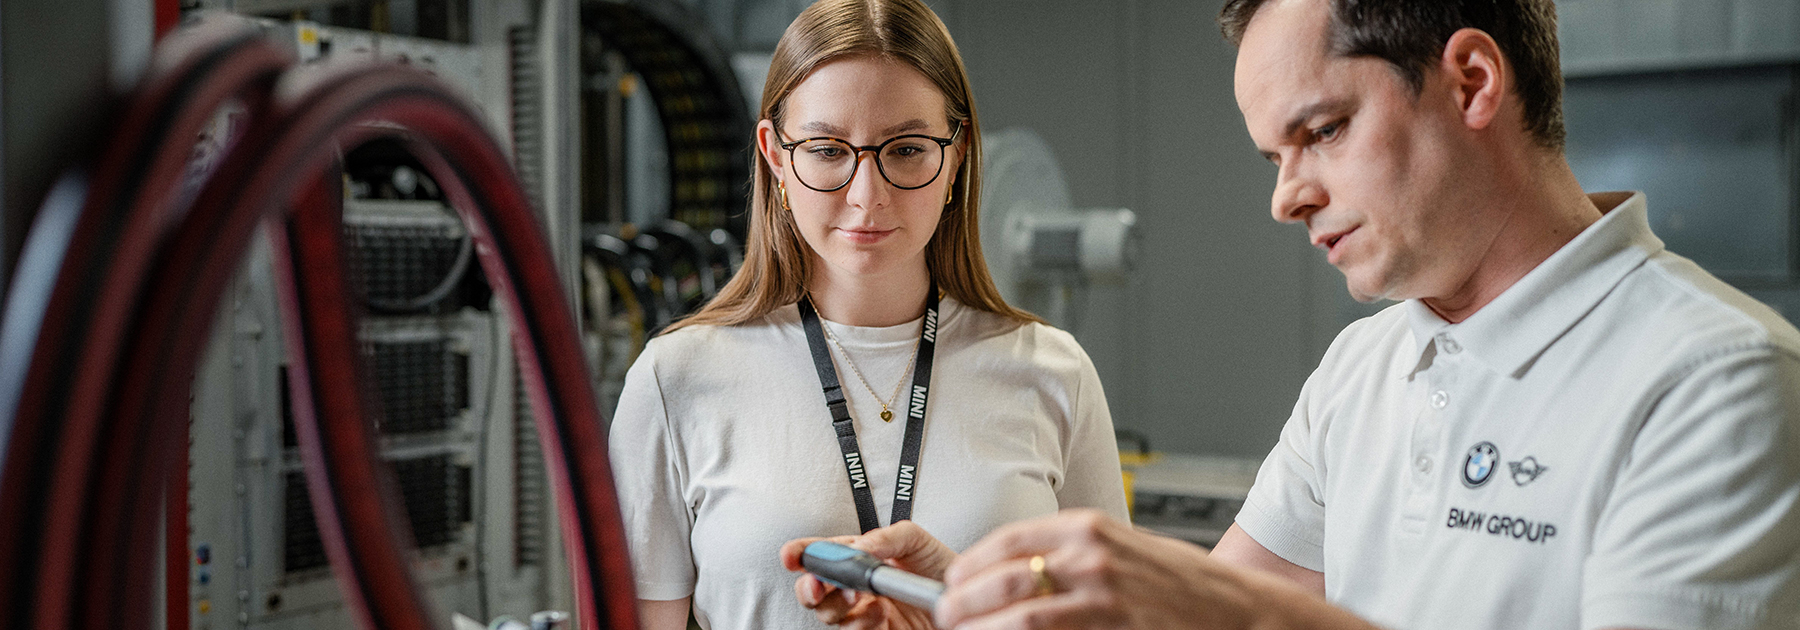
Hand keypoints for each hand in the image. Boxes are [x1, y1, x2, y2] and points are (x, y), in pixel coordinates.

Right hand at [780, 520, 959, 628]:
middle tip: (818, 586)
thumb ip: (884, 537)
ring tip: (862, 597)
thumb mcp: (917, 540)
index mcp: (861, 558)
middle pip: (815, 591)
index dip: (801, 554)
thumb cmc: (943, 568)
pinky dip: (860, 623)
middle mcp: (857, 587)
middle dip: (810, 588)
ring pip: (830, 615)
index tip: (791, 556)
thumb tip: (856, 549)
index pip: (822, 555)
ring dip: (839, 606)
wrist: (971, 599)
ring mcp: (865, 613)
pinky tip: (878, 613)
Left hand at [936, 509, 1357, 629]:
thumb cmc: (1181, 584)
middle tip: (948, 618)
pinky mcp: (1112, 626)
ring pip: (1016, 616)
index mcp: (1087, 526)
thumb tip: (1014, 571)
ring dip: (981, 628)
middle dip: (962, 603)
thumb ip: (1072, 554)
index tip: (952, 583)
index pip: (1006, 540)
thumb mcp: (1123, 549)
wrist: (1235, 610)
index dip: (969, 565)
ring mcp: (1102, 594)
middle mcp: (1090, 555)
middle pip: (1001, 578)